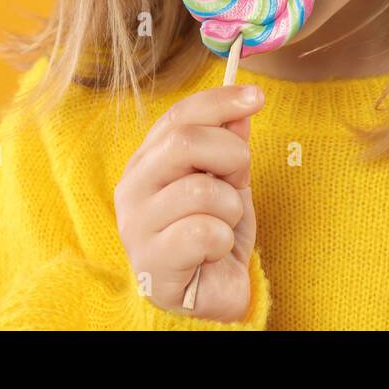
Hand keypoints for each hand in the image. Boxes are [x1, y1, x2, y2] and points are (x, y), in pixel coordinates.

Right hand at [113, 83, 263, 321]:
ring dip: (230, 207)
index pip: (179, 116)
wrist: (215, 291)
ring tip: (223, 224)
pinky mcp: (152, 264)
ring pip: (201, 190)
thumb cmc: (215, 231)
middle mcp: (132, 188)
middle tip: (238, 179)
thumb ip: (230, 143)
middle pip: (184, 143)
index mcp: (147, 161)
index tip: (257, 97)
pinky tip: (215, 251)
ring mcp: (136, 227)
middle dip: (230, 156)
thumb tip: (242, 105)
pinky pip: (204, 232)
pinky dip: (223, 239)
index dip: (219, 101)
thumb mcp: (230, 179)